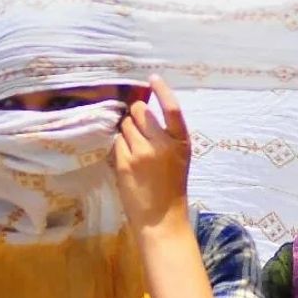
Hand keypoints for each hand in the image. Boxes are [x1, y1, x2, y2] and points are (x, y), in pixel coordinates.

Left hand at [112, 74, 190, 234]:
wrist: (161, 219)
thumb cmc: (170, 188)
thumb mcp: (178, 158)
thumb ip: (166, 136)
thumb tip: (143, 113)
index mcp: (181, 142)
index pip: (173, 108)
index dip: (163, 90)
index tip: (153, 78)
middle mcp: (163, 144)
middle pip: (141, 111)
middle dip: (136, 116)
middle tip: (137, 131)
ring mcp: (142, 153)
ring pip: (125, 126)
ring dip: (126, 133)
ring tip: (134, 152)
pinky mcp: (125, 163)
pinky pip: (116, 142)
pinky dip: (118, 148)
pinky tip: (126, 162)